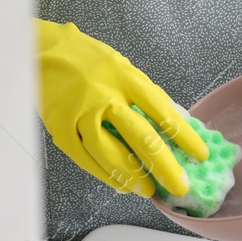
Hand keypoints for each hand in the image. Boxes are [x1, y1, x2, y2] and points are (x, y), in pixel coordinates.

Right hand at [35, 19, 207, 196]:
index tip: (199, 154)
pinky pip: (86, 159)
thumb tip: (169, 122)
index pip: (162, 110)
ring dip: (134, 176)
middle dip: (164, 166)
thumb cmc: (86, 58)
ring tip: (149, 190)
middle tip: (180, 185)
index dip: (184, 135)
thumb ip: (141, 93)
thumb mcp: (120, 65)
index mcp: (125, 77)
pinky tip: (120, 183)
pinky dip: (105, 175)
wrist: (42, 50)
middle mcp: (105, 95)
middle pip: (141, 137)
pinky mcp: (61, 129)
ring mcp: (81, 114)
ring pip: (112, 154)